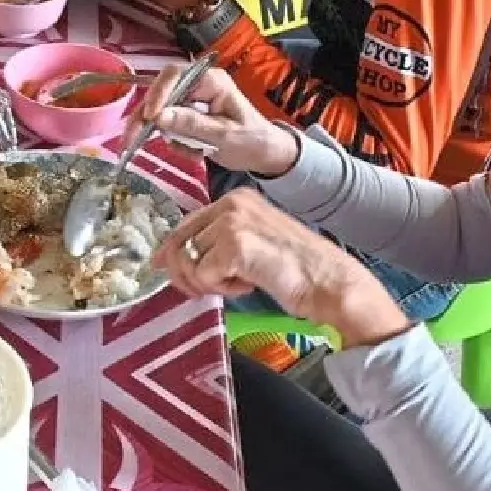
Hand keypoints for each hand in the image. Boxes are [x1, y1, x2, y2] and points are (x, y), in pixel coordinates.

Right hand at [139, 65, 298, 176]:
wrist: (265, 153)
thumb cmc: (252, 140)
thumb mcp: (223, 135)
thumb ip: (191, 124)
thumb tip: (158, 117)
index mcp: (211, 80)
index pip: (175, 76)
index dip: (158, 94)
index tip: (149, 118)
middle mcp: (197, 85)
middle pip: (160, 92)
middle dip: (146, 117)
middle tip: (131, 138)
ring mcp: (191, 99)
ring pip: (159, 110)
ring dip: (160, 132)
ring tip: (178, 151)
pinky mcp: (187, 114)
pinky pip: (167, 124)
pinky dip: (173, 141)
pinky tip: (193, 152)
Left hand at [154, 189, 409, 345]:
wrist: (329, 282)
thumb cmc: (296, 269)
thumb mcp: (253, 243)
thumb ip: (219, 242)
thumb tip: (176, 258)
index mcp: (236, 200)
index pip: (187, 223)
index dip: (171, 250)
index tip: (161, 267)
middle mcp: (232, 204)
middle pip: (179, 240)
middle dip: (183, 271)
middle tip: (200, 290)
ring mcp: (232, 222)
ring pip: (189, 261)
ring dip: (209, 282)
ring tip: (239, 283)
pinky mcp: (234, 245)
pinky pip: (204, 275)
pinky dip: (222, 288)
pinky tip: (248, 284)